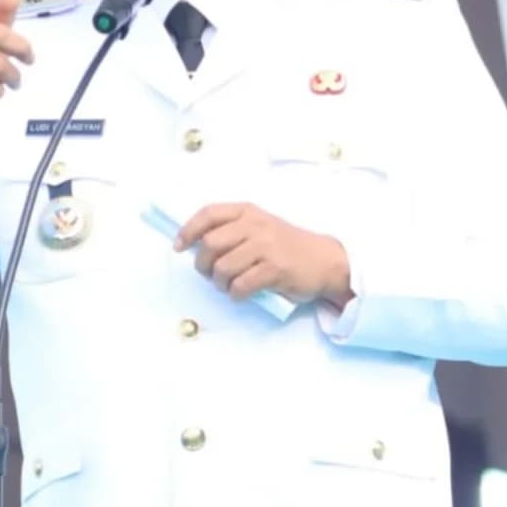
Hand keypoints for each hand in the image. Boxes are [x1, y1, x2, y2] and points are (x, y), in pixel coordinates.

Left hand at [174, 203, 353, 307]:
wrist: (326, 260)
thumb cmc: (288, 246)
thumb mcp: (261, 227)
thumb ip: (233, 231)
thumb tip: (196, 247)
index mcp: (248, 212)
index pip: (208, 214)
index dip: (188, 231)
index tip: (180, 247)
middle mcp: (255, 225)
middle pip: (210, 244)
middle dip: (203, 265)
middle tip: (210, 274)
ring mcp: (265, 246)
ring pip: (222, 268)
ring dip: (220, 283)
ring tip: (229, 286)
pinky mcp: (275, 269)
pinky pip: (241, 285)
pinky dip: (236, 294)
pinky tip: (242, 293)